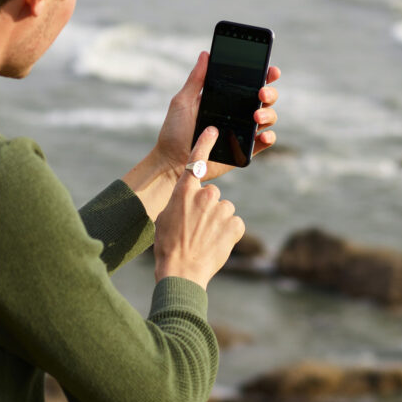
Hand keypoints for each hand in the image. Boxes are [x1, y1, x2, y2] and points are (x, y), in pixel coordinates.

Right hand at [153, 127, 245, 287]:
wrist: (181, 271)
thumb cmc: (168, 245)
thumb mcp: (166, 217)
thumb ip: (179, 202)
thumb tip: (186, 200)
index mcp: (184, 191)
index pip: (196, 161)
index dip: (204, 144)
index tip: (212, 130)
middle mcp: (204, 195)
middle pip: (213, 193)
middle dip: (209, 207)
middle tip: (197, 226)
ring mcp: (221, 209)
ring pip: (225, 209)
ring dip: (219, 221)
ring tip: (206, 238)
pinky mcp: (235, 224)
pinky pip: (235, 224)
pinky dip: (229, 233)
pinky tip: (217, 244)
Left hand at [155, 52, 279, 182]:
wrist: (172, 162)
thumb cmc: (174, 131)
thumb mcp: (182, 101)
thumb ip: (196, 79)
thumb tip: (205, 54)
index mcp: (225, 98)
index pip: (249, 83)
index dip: (264, 75)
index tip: (271, 70)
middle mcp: (237, 112)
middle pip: (264, 99)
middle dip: (269, 93)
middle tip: (261, 93)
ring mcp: (243, 131)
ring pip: (268, 118)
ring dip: (268, 114)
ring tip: (255, 116)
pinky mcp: (245, 150)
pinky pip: (264, 142)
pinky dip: (269, 137)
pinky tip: (263, 135)